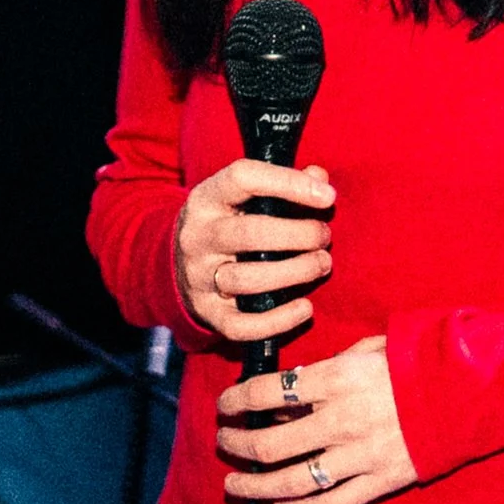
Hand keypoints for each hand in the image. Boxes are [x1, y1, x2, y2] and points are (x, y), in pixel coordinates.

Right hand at [173, 160, 334, 344]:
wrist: (175, 266)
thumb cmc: (226, 224)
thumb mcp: (242, 197)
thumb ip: (282, 184)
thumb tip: (320, 179)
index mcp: (206, 199)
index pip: (243, 178)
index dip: (288, 183)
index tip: (327, 195)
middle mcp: (197, 237)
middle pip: (249, 233)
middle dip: (298, 234)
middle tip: (324, 236)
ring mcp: (199, 278)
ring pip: (247, 280)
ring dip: (295, 273)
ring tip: (321, 264)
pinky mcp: (208, 313)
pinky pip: (242, 325)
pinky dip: (278, 320)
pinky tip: (306, 308)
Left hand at [219, 335, 415, 503]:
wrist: (472, 393)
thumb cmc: (419, 364)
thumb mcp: (370, 348)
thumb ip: (329, 366)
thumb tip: (291, 387)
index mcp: (336, 380)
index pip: (265, 393)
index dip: (235, 401)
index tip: (225, 406)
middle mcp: (340, 421)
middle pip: (268, 444)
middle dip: (236, 446)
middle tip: (225, 443)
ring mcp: (359, 456)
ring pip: (291, 482)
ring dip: (256, 487)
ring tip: (237, 486)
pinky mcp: (380, 481)